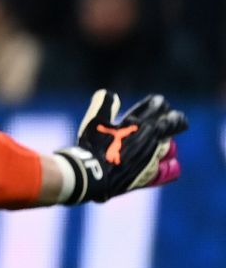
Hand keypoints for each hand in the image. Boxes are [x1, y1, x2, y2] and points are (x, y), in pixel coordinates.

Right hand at [56, 89, 184, 204]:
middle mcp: (149, 137)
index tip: (158, 102)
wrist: (92, 174)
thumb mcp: (94, 121)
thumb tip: (109, 93)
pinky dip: (169, 165)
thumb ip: (104, 104)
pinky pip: (170, 169)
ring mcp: (153, 156)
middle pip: (172, 123)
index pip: (157, 106)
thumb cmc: (92, 146)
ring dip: (168, 141)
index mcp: (137, 122)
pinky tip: (167, 163)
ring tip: (166, 140)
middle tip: (175, 118)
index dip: (158, 103)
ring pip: (171, 145)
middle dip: (174, 119)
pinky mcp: (151, 173)